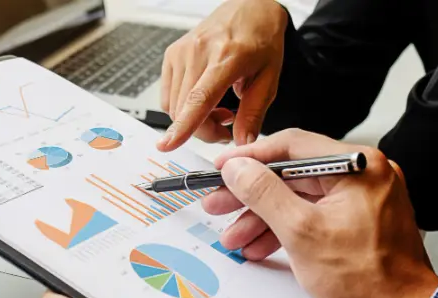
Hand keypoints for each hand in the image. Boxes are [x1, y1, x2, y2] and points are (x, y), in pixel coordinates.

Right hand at [157, 0, 287, 150]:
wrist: (249, 8)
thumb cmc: (260, 38)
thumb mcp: (269, 77)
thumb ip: (254, 112)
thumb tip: (242, 141)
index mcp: (227, 57)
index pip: (199, 97)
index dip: (184, 125)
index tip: (168, 144)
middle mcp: (198, 51)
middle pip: (185, 108)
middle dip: (203, 130)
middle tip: (226, 125)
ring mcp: (181, 52)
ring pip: (174, 105)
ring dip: (193, 119)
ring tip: (218, 109)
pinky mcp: (171, 54)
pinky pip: (169, 95)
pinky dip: (183, 107)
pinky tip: (203, 99)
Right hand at [202, 129, 437, 297]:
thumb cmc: (369, 280)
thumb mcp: (301, 232)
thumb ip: (264, 194)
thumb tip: (238, 169)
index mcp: (358, 166)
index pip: (292, 145)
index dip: (250, 157)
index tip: (222, 167)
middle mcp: (364, 175)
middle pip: (292, 174)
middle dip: (251, 194)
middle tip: (219, 203)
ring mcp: (362, 199)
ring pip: (300, 198)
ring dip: (264, 217)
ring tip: (235, 235)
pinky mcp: (358, 222)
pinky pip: (313, 215)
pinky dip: (286, 229)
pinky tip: (261, 245)